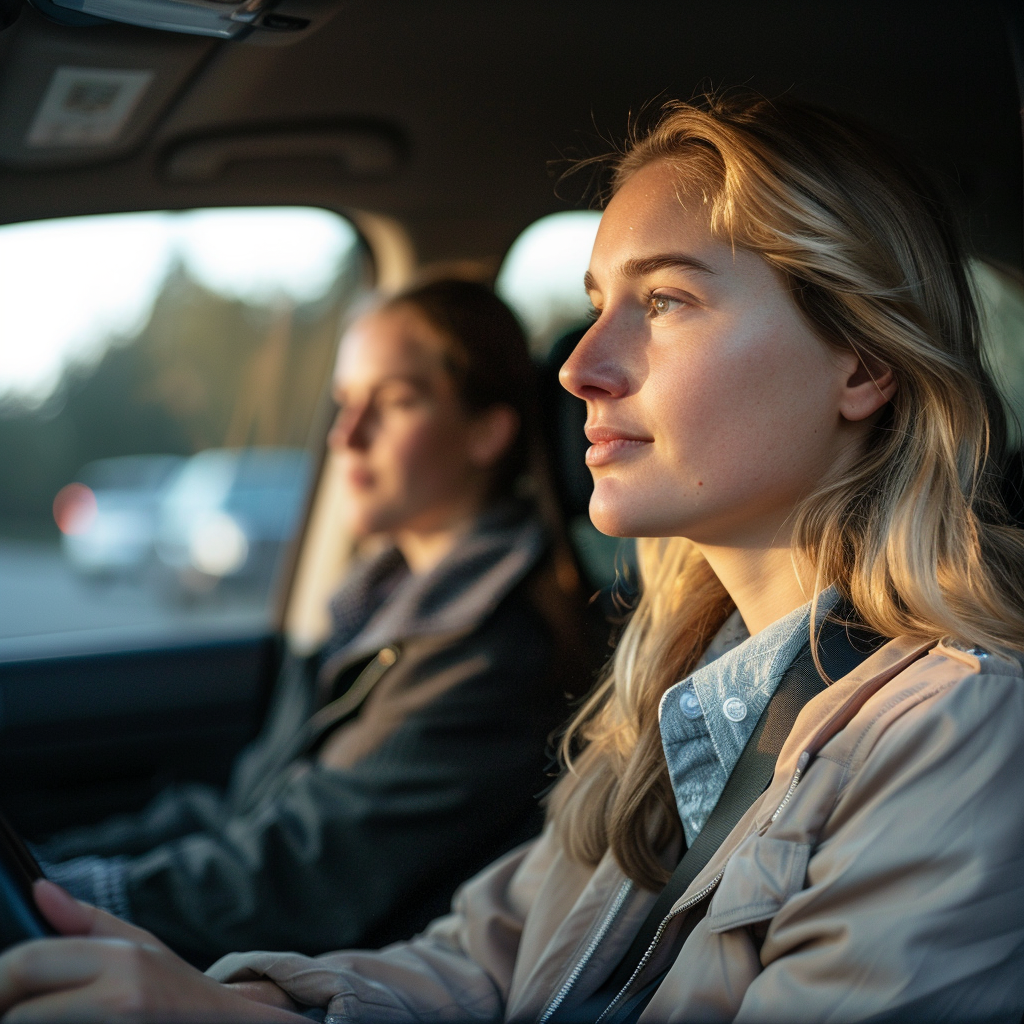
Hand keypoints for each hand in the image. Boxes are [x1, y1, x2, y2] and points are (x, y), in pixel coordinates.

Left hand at [0, 881, 304, 1021]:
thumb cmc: (176, 987)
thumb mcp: (140, 943)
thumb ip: (83, 920)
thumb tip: (38, 889)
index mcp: (122, 958)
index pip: (29, 961)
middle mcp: (119, 997)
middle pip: (19, 1012)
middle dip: (5, 1009)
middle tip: (13, 1008)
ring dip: (27, 1022)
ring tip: (48, 1016)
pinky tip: (68, 1023)